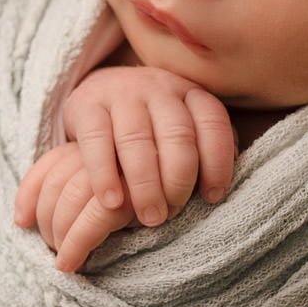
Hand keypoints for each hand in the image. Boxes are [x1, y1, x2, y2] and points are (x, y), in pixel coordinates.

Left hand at [13, 143, 135, 272]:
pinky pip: (97, 217)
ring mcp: (125, 166)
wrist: (205, 208)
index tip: (21, 221)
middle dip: (47, 219)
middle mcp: (110, 147)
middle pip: (59, 180)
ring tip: (64, 258)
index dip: (28, 192)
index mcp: (100, 144)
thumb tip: (23, 218)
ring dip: (61, 234)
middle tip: (53, 248)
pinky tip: (71, 262)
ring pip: (74, 196)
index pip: (52, 161)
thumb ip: (77, 191)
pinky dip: (77, 243)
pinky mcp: (139, 191)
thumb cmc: (146, 209)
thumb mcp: (111, 195)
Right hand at [60, 66, 235, 227]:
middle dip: (178, 180)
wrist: (99, 92)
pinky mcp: (87, 104)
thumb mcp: (181, 127)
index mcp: (190, 93)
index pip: (213, 122)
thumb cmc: (151, 125)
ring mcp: (122, 93)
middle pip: (177, 134)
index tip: (213, 197)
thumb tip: (220, 188)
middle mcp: (159, 88)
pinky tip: (111, 201)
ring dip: (145, 184)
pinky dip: (104, 174)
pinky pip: (96, 140)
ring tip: (150, 218)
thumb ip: (203, 149)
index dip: (218, 162)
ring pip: (137, 139)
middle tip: (173, 214)